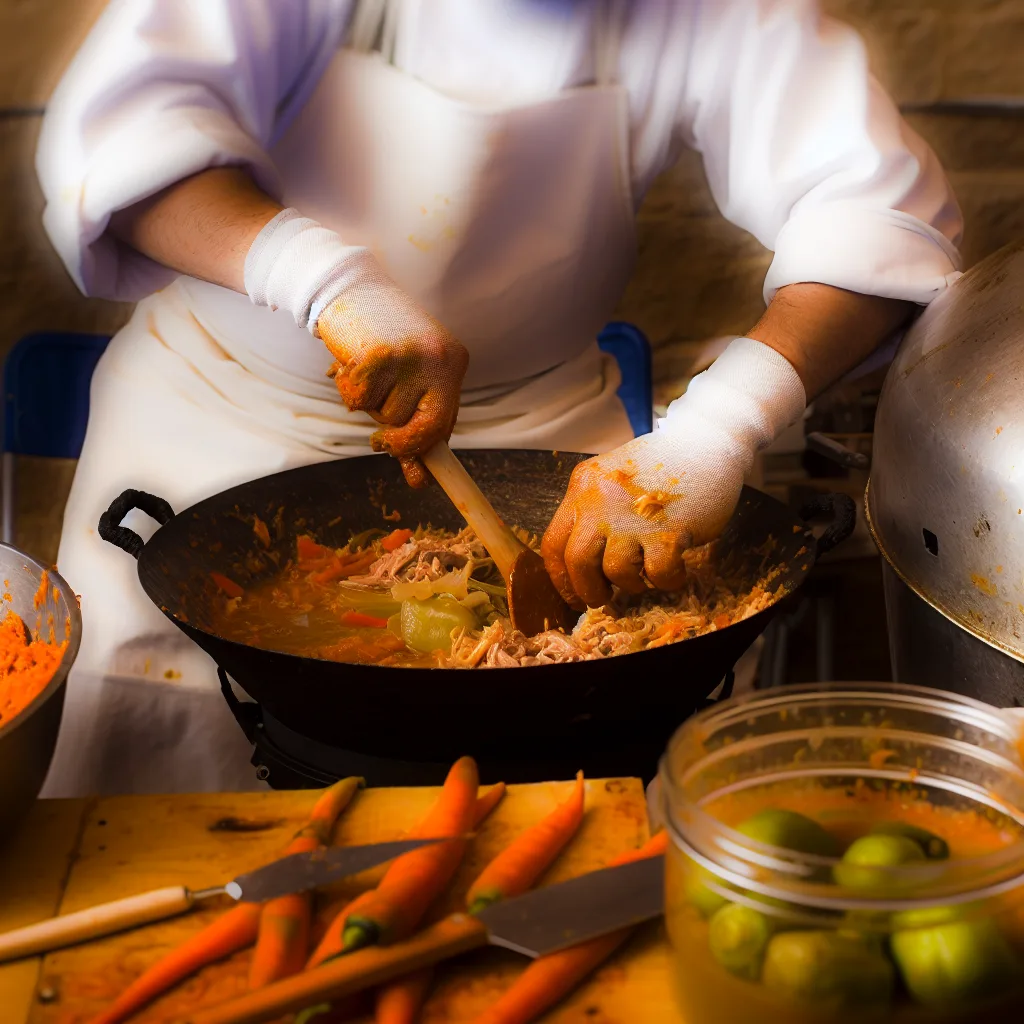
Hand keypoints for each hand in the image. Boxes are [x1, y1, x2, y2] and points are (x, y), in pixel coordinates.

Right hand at [244, 209, 467, 487]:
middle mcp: (439, 359)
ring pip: (384, 416)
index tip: (419, 481)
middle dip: (395, 440)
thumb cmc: (378, 339)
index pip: (445, 423)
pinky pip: (358, 400)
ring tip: (364, 371)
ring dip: (367, 404)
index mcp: (453, 362)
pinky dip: (347, 391)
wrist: (346, 286)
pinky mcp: (379, 356)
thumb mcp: (406, 381)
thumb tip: (419, 480)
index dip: (426, 452)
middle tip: (377, 437)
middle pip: (418, 430)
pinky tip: (348, 364)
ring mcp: (411, 357)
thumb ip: (412, 426)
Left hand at [542, 337, 805, 608]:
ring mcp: (633, 516)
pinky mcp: (668, 530)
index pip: (553, 544)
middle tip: (604, 597)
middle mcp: (601, 501)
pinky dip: (668, 580)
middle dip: (589, 590)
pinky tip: (675, 568)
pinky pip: (659, 574)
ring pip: (616, 572)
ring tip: (645, 575)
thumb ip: (593, 511)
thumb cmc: (660, 466)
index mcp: (583, 487)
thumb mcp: (611, 479)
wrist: (705, 442)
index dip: (561, 578)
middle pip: (577, 562)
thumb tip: (582, 567)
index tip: (573, 594)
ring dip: (631, 584)